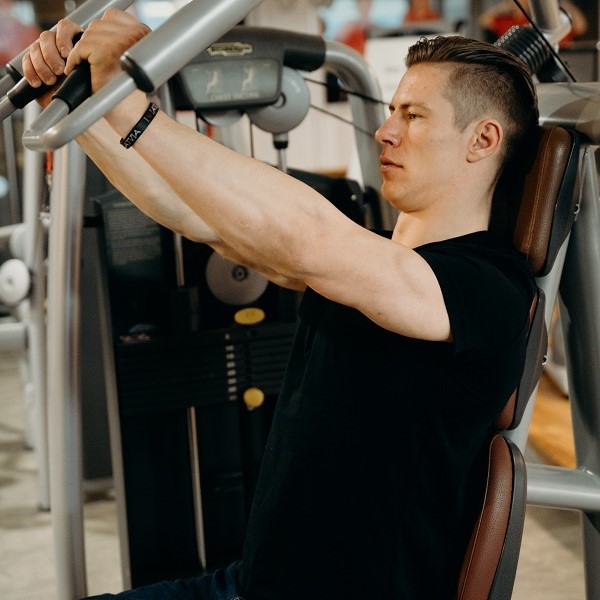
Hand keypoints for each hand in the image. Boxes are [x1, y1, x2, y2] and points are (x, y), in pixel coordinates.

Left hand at [22, 9, 149, 105]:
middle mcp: (134, 34)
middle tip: (92, 60)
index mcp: (142, 32)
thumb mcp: (131, 56)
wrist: (131, 110)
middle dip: (91, 43)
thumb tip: (101, 26)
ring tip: (88, 66)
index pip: (112, 16)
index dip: (102, 31)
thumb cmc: (130, 88)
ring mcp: (119, 42)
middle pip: (97, 25)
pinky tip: (79, 70)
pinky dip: (75, 60)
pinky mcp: (104, 52)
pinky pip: (80, 48)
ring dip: (83, 51)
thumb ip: (121, 37)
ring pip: (87, 35)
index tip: (101, 48)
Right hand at [22, 19, 82, 106]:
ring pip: (35, 48)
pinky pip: (26, 60)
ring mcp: (42, 51)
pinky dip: (31, 72)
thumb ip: (86, 67)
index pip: (64, 27)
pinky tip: (38, 83)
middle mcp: (56, 43)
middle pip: (46, 37)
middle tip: (59, 71)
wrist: (72, 105)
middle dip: (51, 55)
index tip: (67, 54)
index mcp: (73, 40)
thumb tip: (82, 61)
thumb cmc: (83, 91)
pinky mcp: (32, 62)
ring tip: (51, 81)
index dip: (63, 38)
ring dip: (42, 65)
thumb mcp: (89, 78)